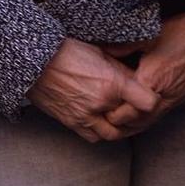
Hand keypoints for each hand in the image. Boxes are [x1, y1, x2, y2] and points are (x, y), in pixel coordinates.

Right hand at [28, 39, 159, 141]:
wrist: (32, 59)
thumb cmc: (65, 49)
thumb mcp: (98, 51)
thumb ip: (120, 66)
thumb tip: (135, 76)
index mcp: (112, 82)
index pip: (148, 102)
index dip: (152, 99)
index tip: (148, 94)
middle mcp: (102, 103)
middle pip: (132, 118)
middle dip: (134, 112)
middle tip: (133, 102)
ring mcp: (86, 116)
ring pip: (114, 133)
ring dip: (119, 126)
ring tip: (117, 114)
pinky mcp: (72, 122)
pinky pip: (94, 136)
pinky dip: (100, 131)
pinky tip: (99, 119)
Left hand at [106, 7, 184, 128]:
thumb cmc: (182, 32)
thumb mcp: (148, 35)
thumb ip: (124, 47)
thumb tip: (104, 51)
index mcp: (151, 80)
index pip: (127, 111)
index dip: (112, 115)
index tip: (100, 110)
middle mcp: (164, 95)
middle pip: (139, 122)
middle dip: (121, 125)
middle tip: (105, 121)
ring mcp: (175, 98)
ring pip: (151, 120)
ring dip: (135, 124)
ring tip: (119, 122)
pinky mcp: (182, 96)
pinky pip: (162, 114)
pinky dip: (148, 117)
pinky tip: (140, 112)